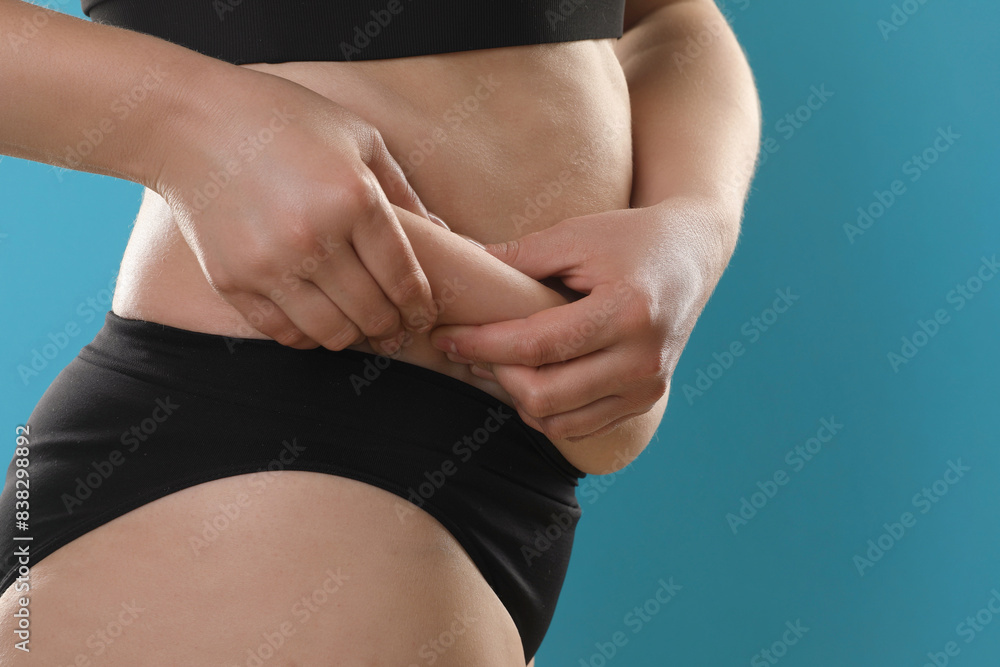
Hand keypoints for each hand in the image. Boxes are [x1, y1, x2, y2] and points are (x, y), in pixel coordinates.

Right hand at [153, 66, 437, 353]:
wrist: (188, 121)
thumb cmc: (285, 120)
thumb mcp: (359, 139)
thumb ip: (403, 191)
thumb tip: (446, 235)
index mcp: (354, 199)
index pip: (402, 277)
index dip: (420, 306)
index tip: (424, 316)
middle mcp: (314, 237)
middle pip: (372, 313)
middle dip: (392, 328)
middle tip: (397, 330)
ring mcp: (269, 264)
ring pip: (331, 333)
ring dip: (353, 337)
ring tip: (360, 329)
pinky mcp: (232, 281)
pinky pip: (282, 332)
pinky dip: (307, 336)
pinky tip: (317, 322)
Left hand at [429, 198, 732, 440]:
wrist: (692, 255)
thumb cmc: (629, 238)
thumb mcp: (574, 236)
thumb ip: (516, 257)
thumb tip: (455, 261)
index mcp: (627, 312)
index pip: (539, 346)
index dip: (483, 345)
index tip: (446, 337)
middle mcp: (642, 360)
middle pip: (545, 396)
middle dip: (496, 375)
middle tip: (469, 350)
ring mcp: (647, 387)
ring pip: (558, 423)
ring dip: (516, 398)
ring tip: (495, 364)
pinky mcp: (645, 401)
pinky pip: (579, 426)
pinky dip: (544, 411)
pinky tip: (526, 378)